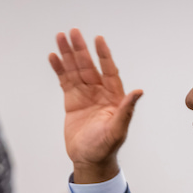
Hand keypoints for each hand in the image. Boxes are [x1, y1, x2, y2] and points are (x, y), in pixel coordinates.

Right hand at [49, 29, 142, 182]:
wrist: (89, 161)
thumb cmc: (106, 148)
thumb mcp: (117, 130)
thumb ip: (126, 110)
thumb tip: (139, 91)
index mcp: (113, 97)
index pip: (108, 70)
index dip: (103, 55)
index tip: (98, 39)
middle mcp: (99, 92)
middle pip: (89, 66)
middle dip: (80, 49)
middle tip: (73, 32)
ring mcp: (85, 95)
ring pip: (75, 70)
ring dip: (68, 54)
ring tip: (60, 37)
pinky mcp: (72, 101)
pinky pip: (65, 81)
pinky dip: (59, 69)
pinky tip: (54, 56)